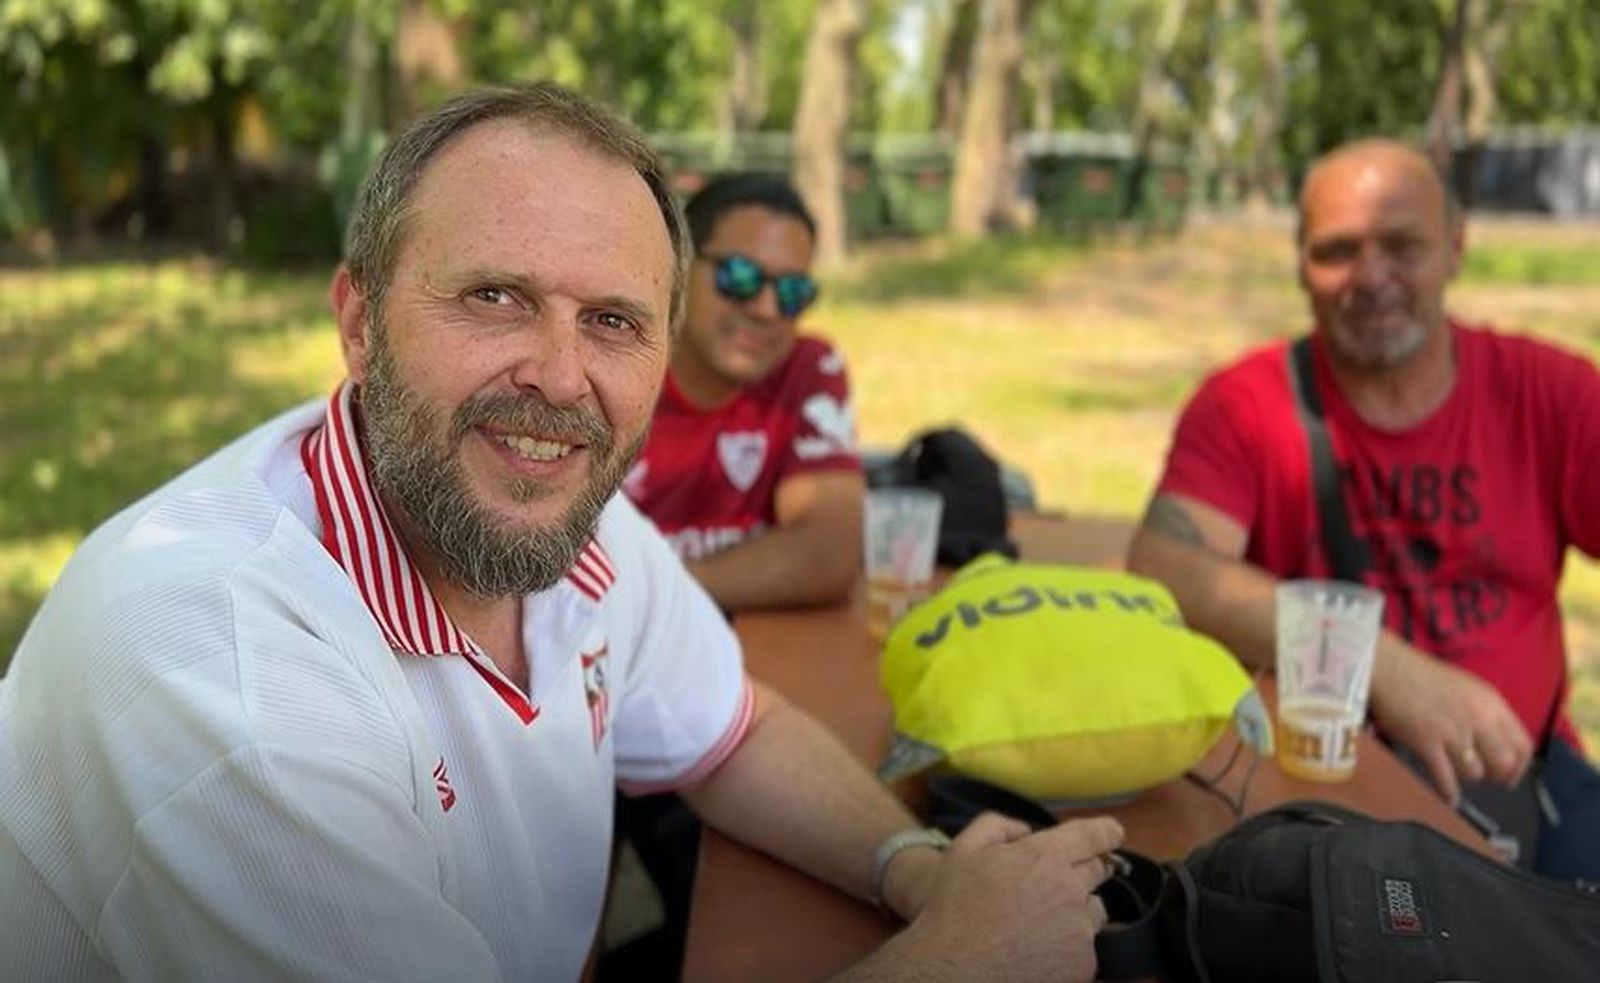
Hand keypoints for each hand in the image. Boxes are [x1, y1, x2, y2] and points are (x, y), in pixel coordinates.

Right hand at [893, 812, 1123, 982]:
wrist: (954, 969)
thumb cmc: (954, 910)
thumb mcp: (962, 850)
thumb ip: (997, 826)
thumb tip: (1025, 830)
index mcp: (1045, 857)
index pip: (1091, 835)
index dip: (1106, 831)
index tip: (1114, 831)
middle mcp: (1070, 890)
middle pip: (1097, 871)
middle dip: (1082, 871)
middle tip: (1052, 884)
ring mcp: (1080, 930)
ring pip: (1094, 910)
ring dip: (1077, 909)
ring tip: (1039, 922)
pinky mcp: (1083, 964)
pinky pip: (1085, 947)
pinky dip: (1069, 946)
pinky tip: (1038, 950)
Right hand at [1369, 638, 1533, 804]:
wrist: (1389, 668)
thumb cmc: (1425, 677)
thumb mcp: (1469, 688)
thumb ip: (1487, 714)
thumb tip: (1498, 744)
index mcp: (1492, 703)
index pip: (1522, 745)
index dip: (1519, 767)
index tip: (1509, 776)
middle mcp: (1477, 718)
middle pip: (1503, 763)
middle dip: (1497, 776)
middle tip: (1486, 778)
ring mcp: (1451, 731)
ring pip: (1475, 773)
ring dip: (1468, 777)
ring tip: (1458, 771)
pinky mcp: (1426, 742)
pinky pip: (1445, 778)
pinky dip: (1449, 793)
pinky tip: (1448, 798)